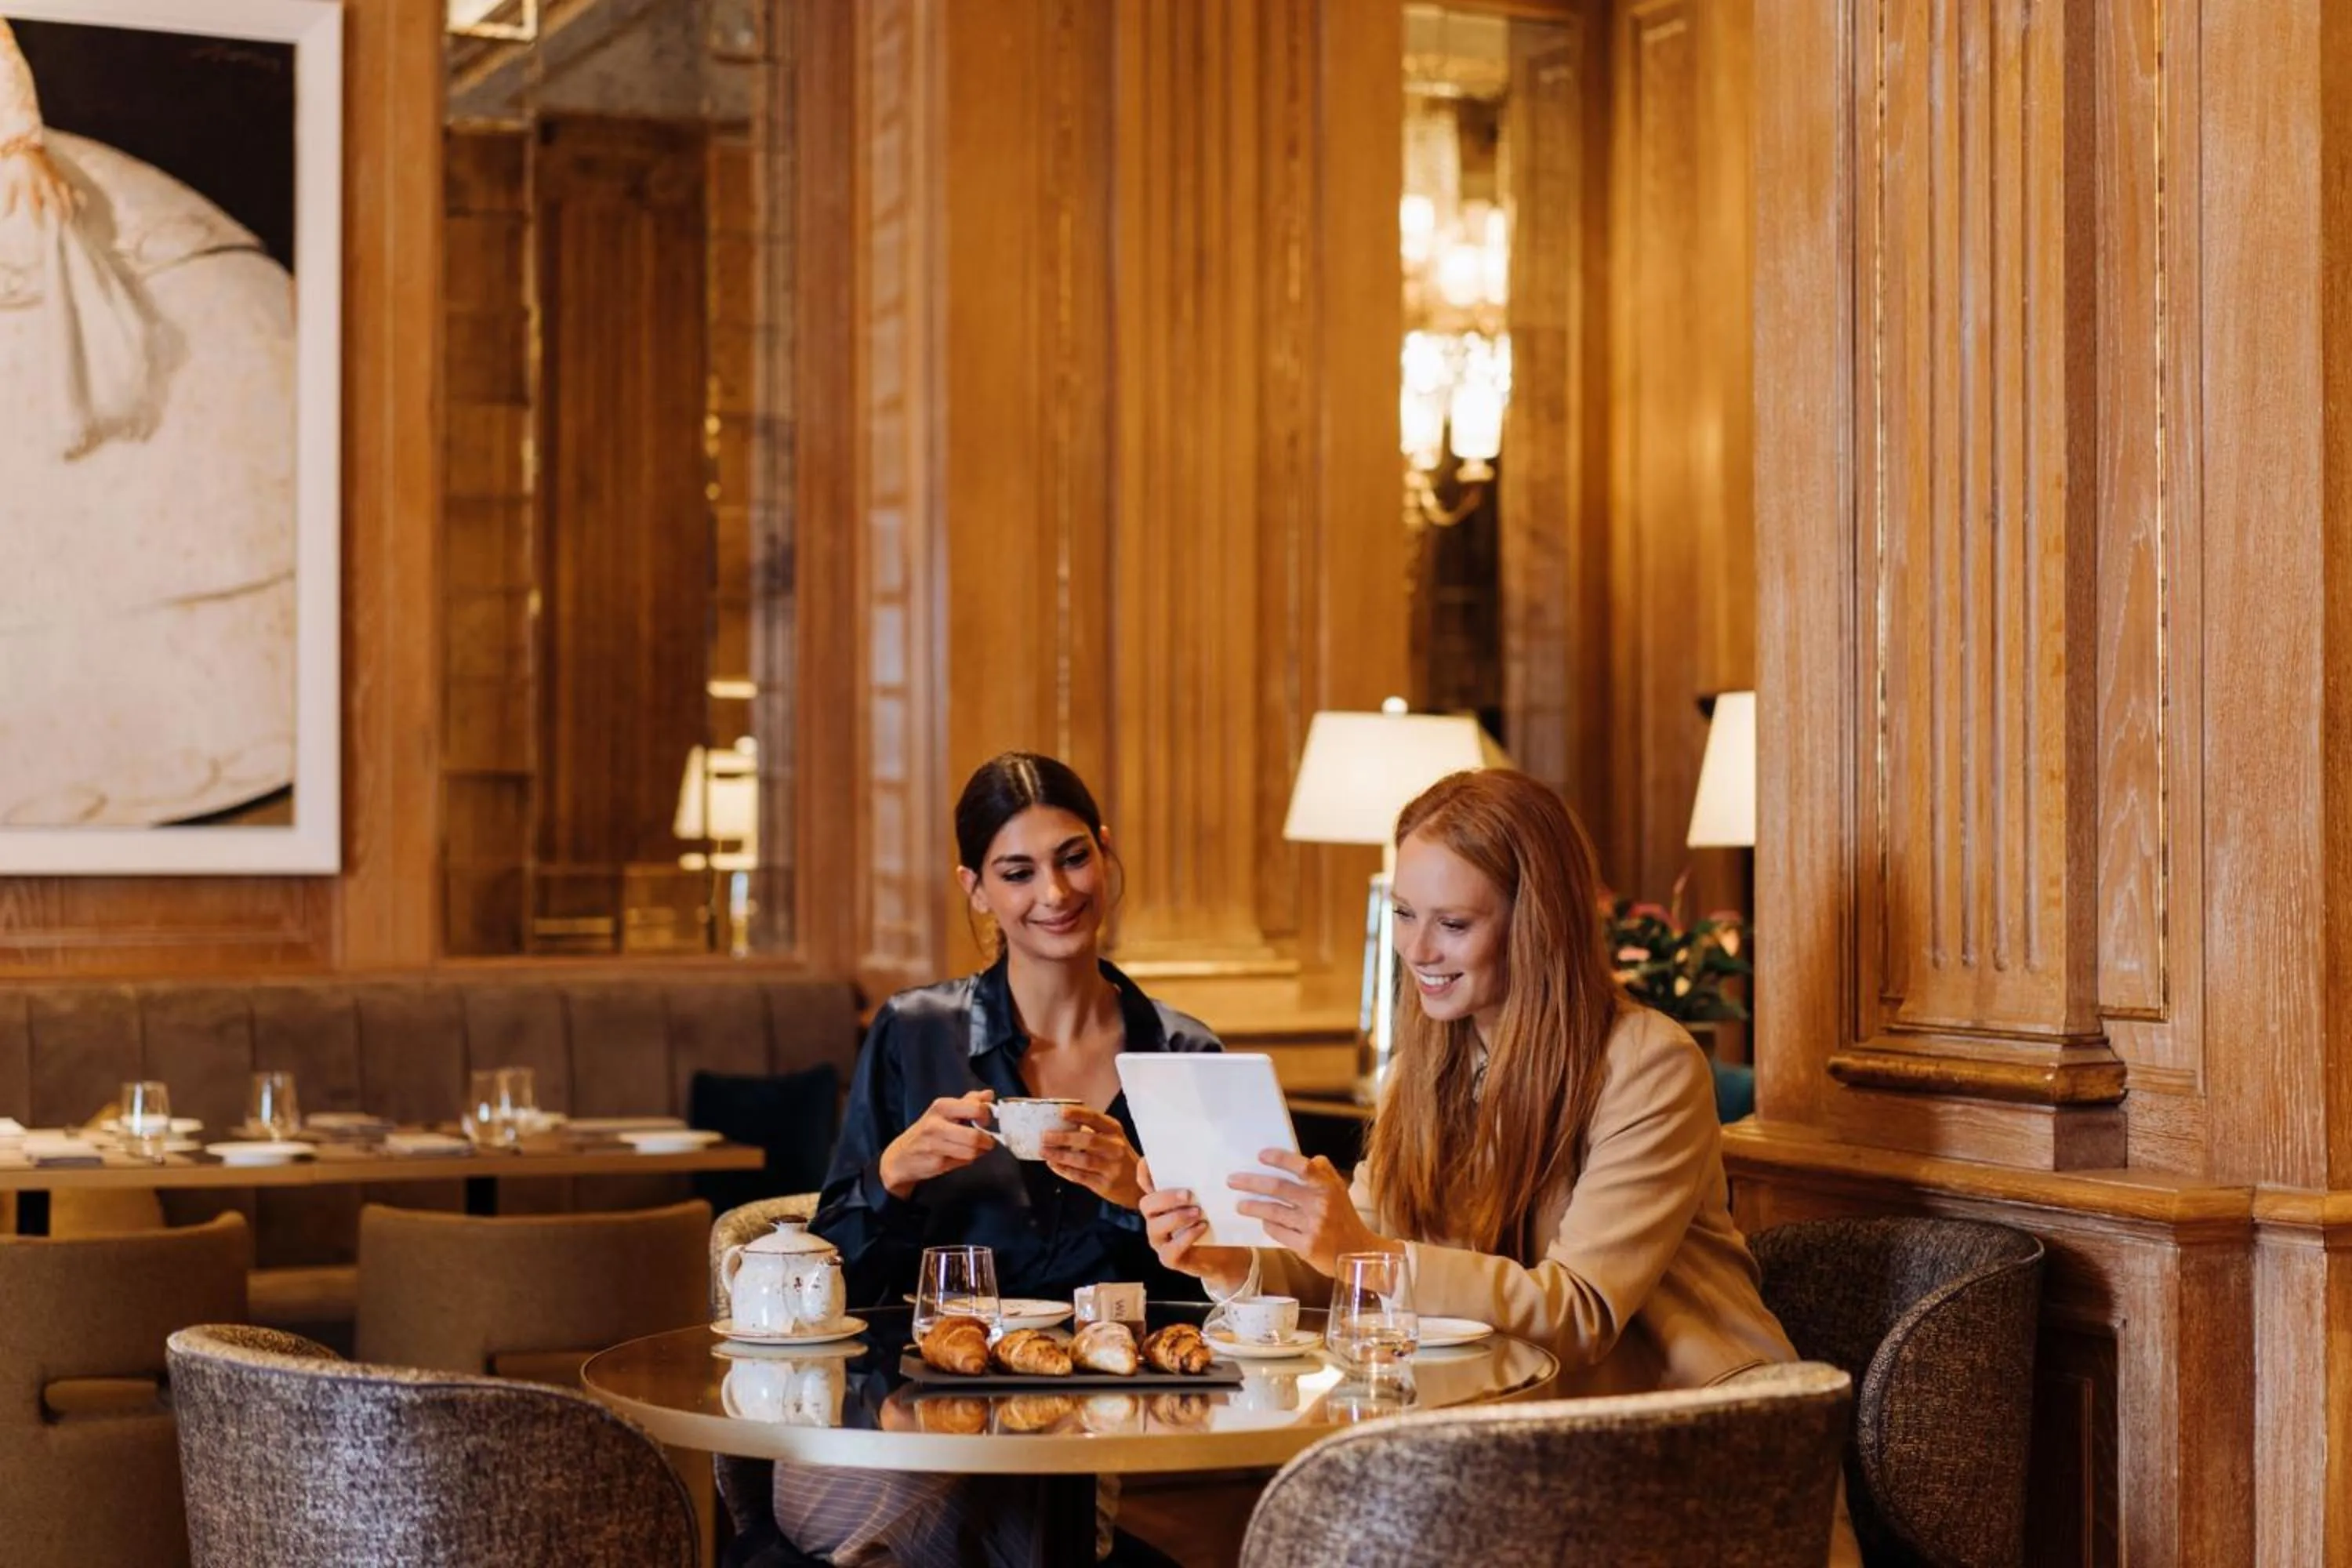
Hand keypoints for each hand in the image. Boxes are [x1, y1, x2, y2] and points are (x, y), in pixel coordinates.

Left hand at [0, 143, 74, 223]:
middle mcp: (45, 183)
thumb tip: (6, 216)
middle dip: (59, 215)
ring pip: (66, 197)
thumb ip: (9, 199)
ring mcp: (55, 180)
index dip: (38, 217)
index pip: (34, 204)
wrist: (26, 148)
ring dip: (70, 210)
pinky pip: (72, 189)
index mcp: (30, 185)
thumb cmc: (16, 167)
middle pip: (55, 202)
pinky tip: (81, 206)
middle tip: (62, 227)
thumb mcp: (9, 181)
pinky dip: (77, 198)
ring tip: (72, 221)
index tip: (40, 229)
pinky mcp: (61, 177)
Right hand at [877, 1090, 996, 1198]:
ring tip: (974, 1148)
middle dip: (986, 1140)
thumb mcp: (944, 1111)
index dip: (986, 1116)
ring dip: (978, 1152)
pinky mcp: (936, 1164)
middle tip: (986, 1140)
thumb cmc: (927, 1131)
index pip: (975, 1108)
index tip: (984, 1121)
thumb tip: (988, 1094)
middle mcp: (935, 1125)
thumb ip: (968, 1102)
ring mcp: (934, 1146)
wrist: (900, 1157)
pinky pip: (963, 1162)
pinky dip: (966, 1160)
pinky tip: (959, 1156)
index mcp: (941, 1107)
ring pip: (971, 1152)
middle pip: (974, 1136)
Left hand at [1039, 1106, 1143, 1208]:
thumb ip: (1091, 1131)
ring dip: (1060, 1155)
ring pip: (1082, 1160)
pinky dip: (1064, 1170)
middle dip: (1063, 1138)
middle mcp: (1116, 1148)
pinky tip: (1053, 1164)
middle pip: (1088, 1140)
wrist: (1138, 1185)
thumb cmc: (1119, 1157)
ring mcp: (1111, 1167)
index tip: (1061, 1111)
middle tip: (1045, 1135)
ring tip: (1044, 1151)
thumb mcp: (1112, 1139)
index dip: (1078, 1114)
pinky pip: (1080, 1176)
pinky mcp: (1105, 1185)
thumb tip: (1059, 1124)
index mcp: (1115, 1131)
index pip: (1096, 1119)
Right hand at [1137, 1158, 1252, 1293]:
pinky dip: (1186, 1237)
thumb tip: (1212, 1162)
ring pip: (1155, 1226)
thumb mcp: (1210, 1202)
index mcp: (1162, 1202)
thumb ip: (1202, 1187)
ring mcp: (1160, 1240)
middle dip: (1165, 1197)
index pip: (1145, 1183)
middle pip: (1147, 1204)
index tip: (1149, 1160)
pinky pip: (1170, 1250)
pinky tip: (1201, 1228)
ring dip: (1177, 1217)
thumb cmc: (1215, 1224)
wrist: (1226, 1256)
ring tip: (1198, 1213)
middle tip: (1188, 1194)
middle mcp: (1155, 1219)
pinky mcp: (1169, 1259)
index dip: (1144, 1172)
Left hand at [1230, 1149, 1393, 1278]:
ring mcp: (1313, 1226)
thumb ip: (1322, 1171)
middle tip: (1232, 1180)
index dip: (1280, 1159)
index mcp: (1327, 1186)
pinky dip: (1267, 1225)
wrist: (1358, 1252)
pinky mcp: (1306, 1247)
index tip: (1260, 1155)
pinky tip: (1263, 1221)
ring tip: (1239, 1205)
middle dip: (1251, 1182)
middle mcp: (1320, 1204)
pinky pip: (1278, 1232)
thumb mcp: (1338, 1189)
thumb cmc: (1343, 1216)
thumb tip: (1300, 1157)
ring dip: (1252, 1206)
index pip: (1302, 1167)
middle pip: (1278, 1188)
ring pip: (1273, 1211)